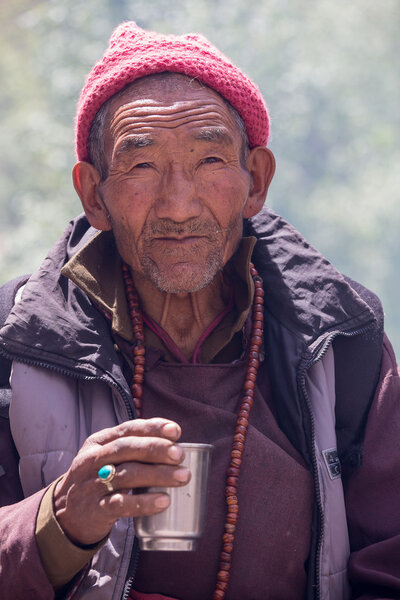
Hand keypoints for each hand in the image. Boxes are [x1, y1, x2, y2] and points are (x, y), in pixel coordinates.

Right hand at [53, 418, 188, 545]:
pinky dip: (144, 502)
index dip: (153, 428)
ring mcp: (92, 484)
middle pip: (127, 448)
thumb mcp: (105, 457)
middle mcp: (93, 459)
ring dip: (157, 474)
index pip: (128, 429)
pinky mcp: (95, 509)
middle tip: (180, 455)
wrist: (65, 514)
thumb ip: (132, 449)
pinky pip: (121, 504)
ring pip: (127, 474)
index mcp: (98, 442)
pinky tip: (163, 501)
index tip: (176, 431)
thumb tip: (174, 443)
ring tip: (182, 476)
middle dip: (156, 449)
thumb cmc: (96, 479)